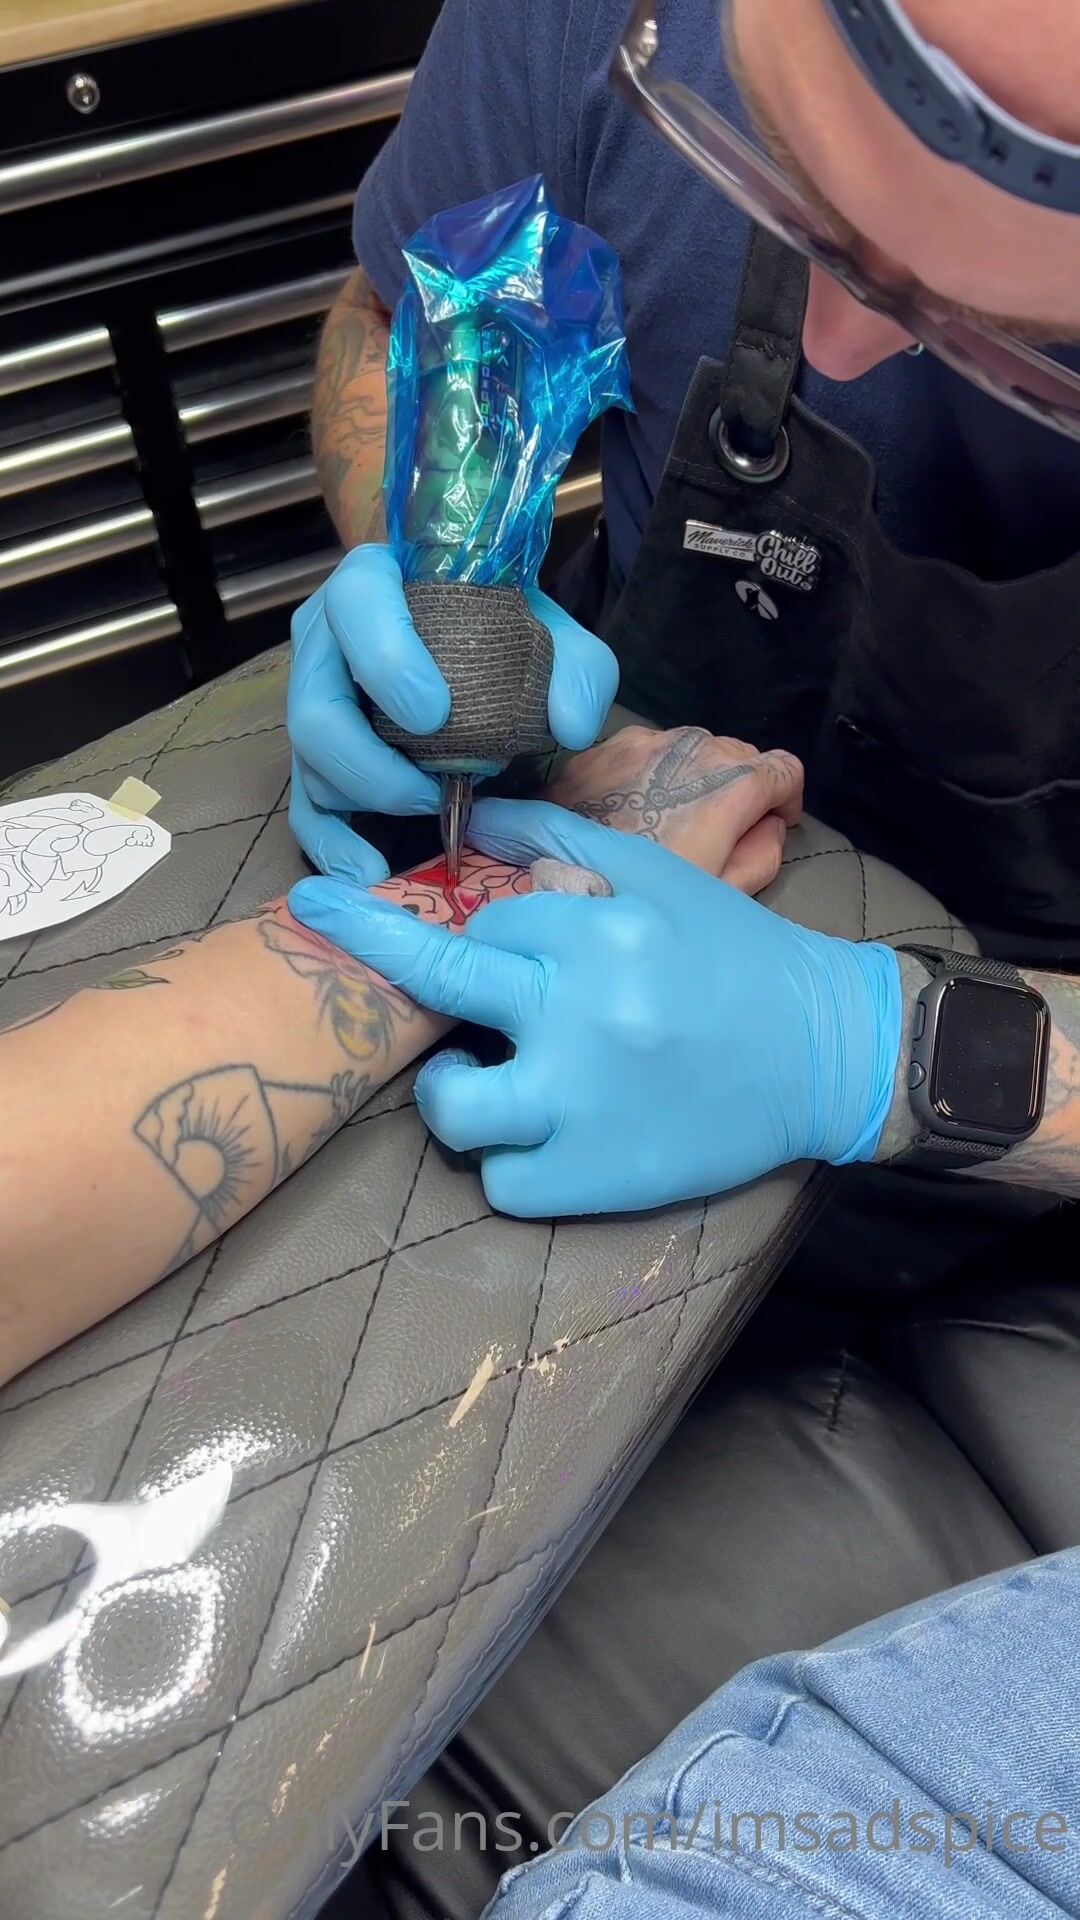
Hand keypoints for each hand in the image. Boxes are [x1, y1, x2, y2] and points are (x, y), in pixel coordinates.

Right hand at [287, 546, 619, 885]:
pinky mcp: (317, 758)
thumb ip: (577, 666)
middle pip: (314, 706)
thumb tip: (571, 724)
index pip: (355, 603)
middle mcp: (325, 642)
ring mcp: (314, 702)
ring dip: (364, 797)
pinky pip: (305, 807)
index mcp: (373, 585)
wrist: (475, 645)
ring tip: (425, 811)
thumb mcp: (551, 633)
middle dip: (368, 760)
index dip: (384, 658)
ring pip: (309, 760)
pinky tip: (368, 874)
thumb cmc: (499, 629)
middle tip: (430, 787)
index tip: (434, 713)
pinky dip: (332, 845)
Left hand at [289, 802, 901, 1216]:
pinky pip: (503, 1181)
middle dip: (363, 936)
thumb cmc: (736, 958)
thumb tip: (474, 817)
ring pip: (455, 1109)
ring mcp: (587, 1107)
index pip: (488, 922)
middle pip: (440, 980)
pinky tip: (535, 1133)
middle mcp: (585, 1018)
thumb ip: (563, 841)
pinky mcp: (601, 1179)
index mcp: (603, 936)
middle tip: (313, 908)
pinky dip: (508, 1160)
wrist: (823, 1052)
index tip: (493, 942)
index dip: (486, 931)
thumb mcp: (660, 878)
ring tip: (476, 1078)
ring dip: (452, 1091)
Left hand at [543, 725, 802, 893]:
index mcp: (729, 784)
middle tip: (719, 832)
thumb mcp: (720, 896)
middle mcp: (689, 748)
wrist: (541, 887)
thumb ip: (762, 853)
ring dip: (694, 776)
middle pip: (738, 753)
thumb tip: (771, 824)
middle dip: (738, 788)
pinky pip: (645, 750)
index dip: (785, 798)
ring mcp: (640, 743)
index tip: (772, 821)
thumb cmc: (639, 904)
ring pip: (690, 746)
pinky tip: (633, 812)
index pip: (784, 768)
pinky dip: (652, 773)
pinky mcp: (600, 749)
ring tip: (672, 822)